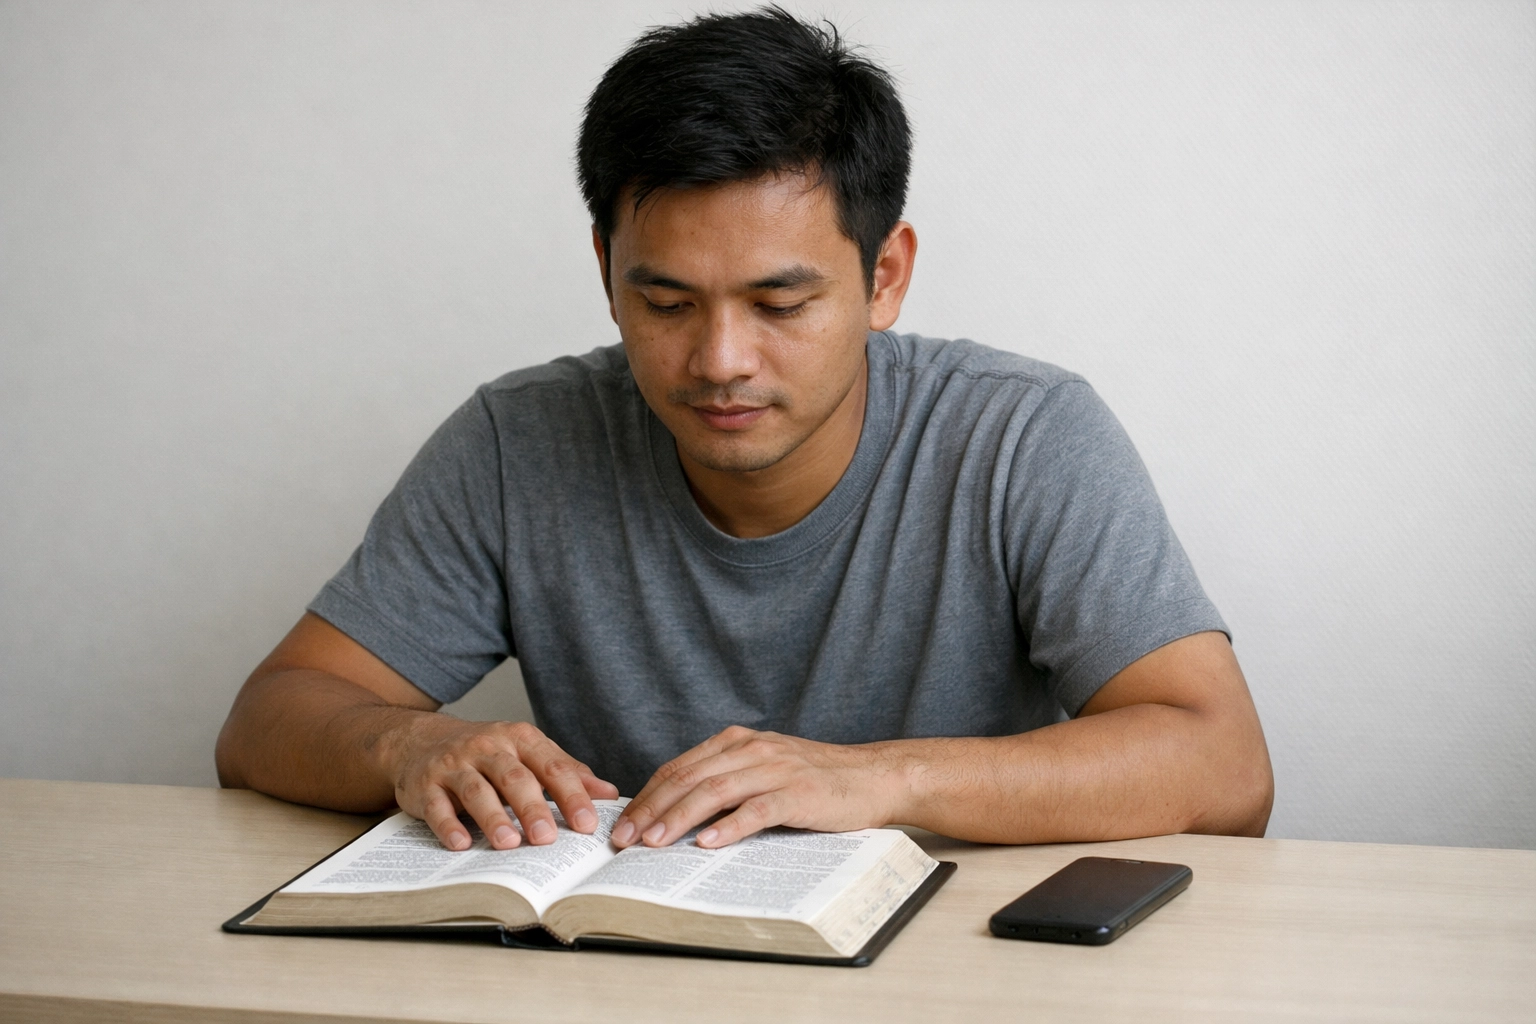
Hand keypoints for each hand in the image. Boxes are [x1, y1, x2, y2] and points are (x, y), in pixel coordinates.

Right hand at [382, 715, 618, 851]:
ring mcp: (454, 765)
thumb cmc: (486, 753)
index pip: (551, 766)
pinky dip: (448, 825)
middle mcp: (487, 747)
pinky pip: (437, 806)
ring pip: (476, 790)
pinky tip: (461, 844)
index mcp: (519, 739)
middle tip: (548, 838)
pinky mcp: (425, 785)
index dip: (571, 795)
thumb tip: (609, 794)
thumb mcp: (527, 753)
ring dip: (493, 818)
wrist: (421, 741)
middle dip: (533, 808)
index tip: (587, 823)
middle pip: (515, 777)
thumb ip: (566, 771)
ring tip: (509, 843)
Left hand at [610, 726, 905, 848]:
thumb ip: (726, 782)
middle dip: (651, 810)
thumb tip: (674, 814)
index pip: (679, 768)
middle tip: (625, 839)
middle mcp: (752, 749)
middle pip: (689, 778)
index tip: (623, 824)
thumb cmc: (815, 780)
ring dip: (679, 818)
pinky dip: (730, 826)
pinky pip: (757, 809)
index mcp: (738, 742)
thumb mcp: (764, 770)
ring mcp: (775, 769)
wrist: (873, 776)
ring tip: (654, 843)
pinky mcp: (798, 793)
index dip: (646, 796)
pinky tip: (708, 843)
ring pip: (715, 791)